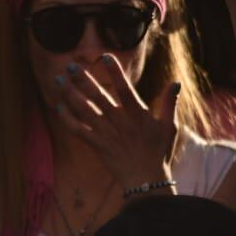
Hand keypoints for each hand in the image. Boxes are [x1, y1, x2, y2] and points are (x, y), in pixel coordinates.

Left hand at [54, 54, 178, 189]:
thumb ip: (169, 102)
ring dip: (70, 94)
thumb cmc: (159, 151)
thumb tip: (176, 82)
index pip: (125, 88)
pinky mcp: (97, 144)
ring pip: (84, 110)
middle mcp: (119, 121)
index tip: (106, 57)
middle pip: (98, 96)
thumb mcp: (169, 125)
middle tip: (71, 65)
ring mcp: (106, 133)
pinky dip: (67, 118)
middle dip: (83, 79)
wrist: (145, 178)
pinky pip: (78, 130)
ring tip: (59, 80)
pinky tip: (58, 107)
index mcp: (138, 114)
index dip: (116, 72)